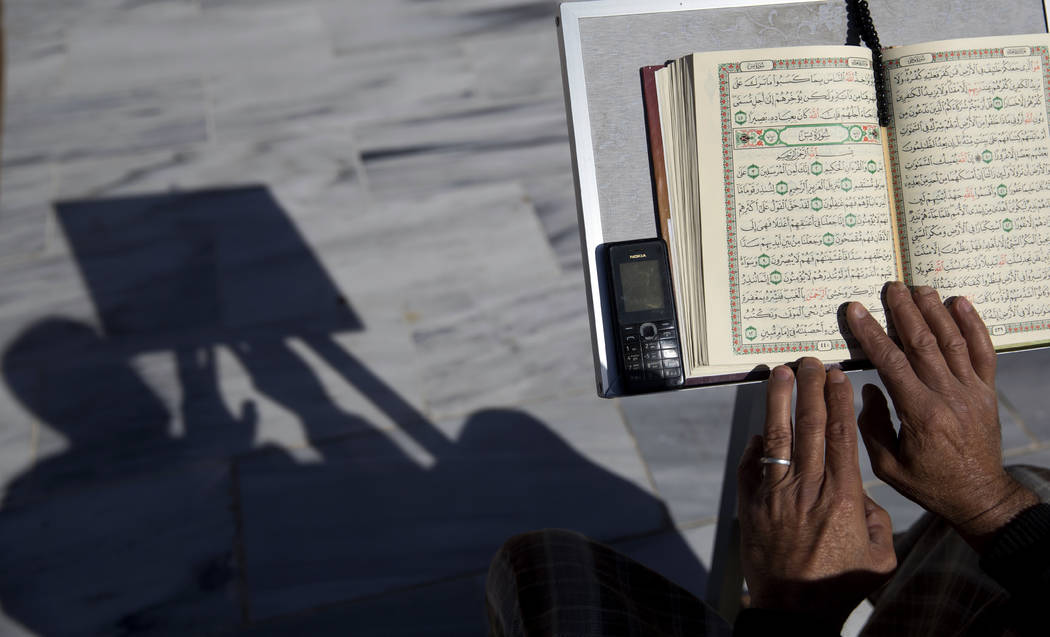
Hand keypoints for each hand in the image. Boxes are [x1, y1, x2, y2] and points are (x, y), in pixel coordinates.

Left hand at [738, 359, 895, 626]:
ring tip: (779, 373)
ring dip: (778, 402)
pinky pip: (751, 467)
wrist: (794, 612)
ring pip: (776, 438)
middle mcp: (808, 489)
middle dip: (809, 389)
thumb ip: (875, 518)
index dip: (837, 402)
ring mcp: (775, 496)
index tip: (836, 376)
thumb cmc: (840, 586)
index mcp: (842, 498)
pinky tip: (759, 426)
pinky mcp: (750, 507)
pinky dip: (754, 445)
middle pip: (808, 427)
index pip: (840, 437)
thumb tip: (859, 493)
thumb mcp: (878, 556)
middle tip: (808, 361)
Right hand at [846, 283, 1038, 550]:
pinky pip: (983, 352)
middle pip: (923, 344)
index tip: (856, 311)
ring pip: (952, 342)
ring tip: (919, 288)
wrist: (979, 496)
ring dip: (934, 311)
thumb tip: (867, 389)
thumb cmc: (929, 484)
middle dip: (903, 312)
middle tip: (889, 287)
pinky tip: (961, 303)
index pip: (891, 364)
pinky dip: (973, 325)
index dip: (872, 334)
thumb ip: (872, 426)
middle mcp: (949, 397)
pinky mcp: (987, 392)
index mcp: (921, 415)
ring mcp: (972, 392)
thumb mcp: (887, 465)